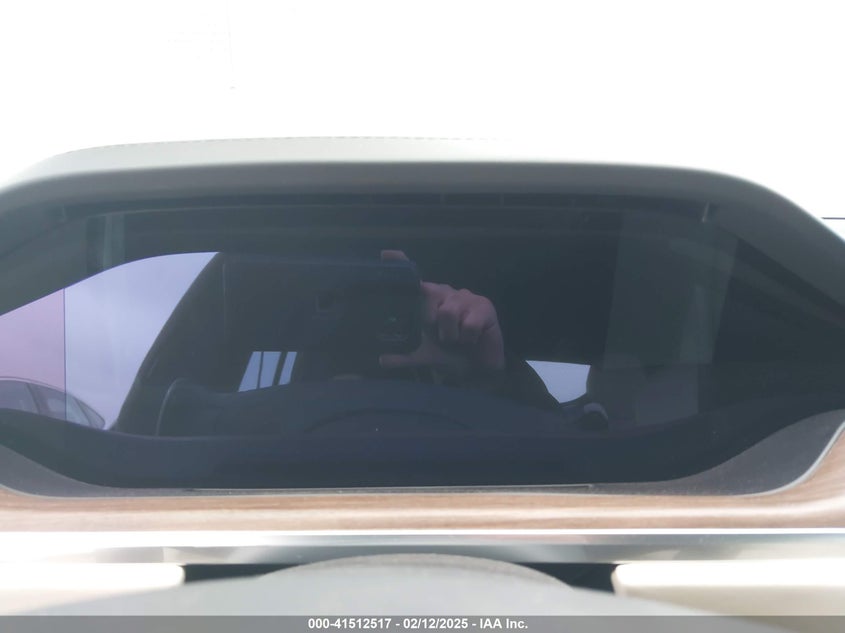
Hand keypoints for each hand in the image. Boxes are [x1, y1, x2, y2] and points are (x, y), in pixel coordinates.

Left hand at [378, 251, 504, 379]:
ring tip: (456, 340)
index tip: (385, 254)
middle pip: (428, 291)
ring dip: (450, 334)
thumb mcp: (423, 356)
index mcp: (427, 300)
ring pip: (448, 311)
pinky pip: (469, 323)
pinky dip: (467, 337)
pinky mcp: (484, 305)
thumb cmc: (449, 353)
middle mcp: (444, 292)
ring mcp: (465, 296)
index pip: (413, 277)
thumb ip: (403, 356)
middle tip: (439, 336)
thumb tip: (381, 360)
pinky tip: (471, 339)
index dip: (400, 263)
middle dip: (429, 318)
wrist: (477, 368)